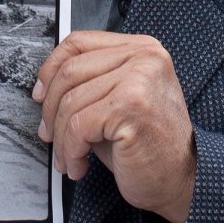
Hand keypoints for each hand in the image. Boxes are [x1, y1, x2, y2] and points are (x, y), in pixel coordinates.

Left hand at [33, 30, 194, 222]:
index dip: (51, 68)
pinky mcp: (130, 106)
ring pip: (71, 102)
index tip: (41, 94)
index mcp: (142, 48)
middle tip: (50, 133)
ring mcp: (138, 78)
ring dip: (61, 138)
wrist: (182, 180)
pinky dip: (70, 150)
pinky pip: (79, 126)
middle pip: (70, 71)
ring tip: (68, 156)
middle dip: (51, 109)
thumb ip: (92, 81)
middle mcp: (144, 57)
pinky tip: (79, 165)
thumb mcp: (120, 100)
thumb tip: (45, 87)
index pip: (79, 42)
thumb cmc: (149, 145)